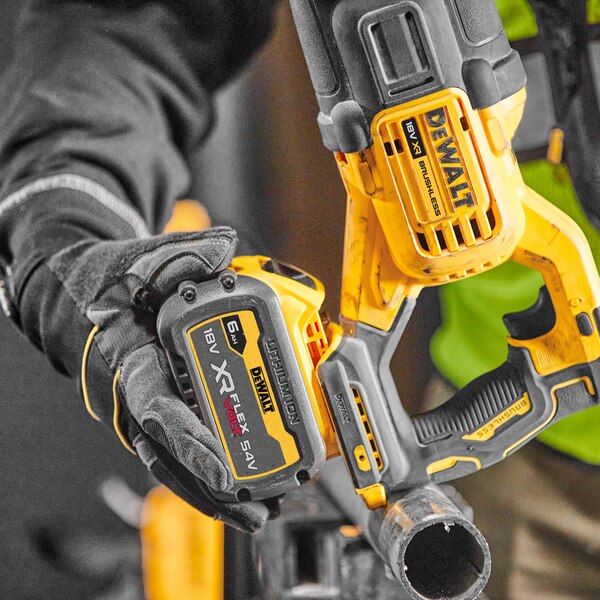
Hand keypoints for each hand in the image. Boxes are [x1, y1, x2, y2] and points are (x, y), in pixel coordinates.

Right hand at [16, 226, 268, 531]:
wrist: (83, 294)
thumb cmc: (111, 281)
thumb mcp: (143, 258)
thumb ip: (184, 252)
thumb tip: (225, 247)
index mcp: (131, 363)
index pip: (159, 412)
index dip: (192, 443)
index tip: (226, 469)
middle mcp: (135, 395)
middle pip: (171, 456)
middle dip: (213, 487)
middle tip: (258, 506)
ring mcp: (146, 408)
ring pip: (176, 463)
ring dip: (213, 492)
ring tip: (258, 513)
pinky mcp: (160, 409)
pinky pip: (181, 450)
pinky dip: (206, 472)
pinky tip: (239, 485)